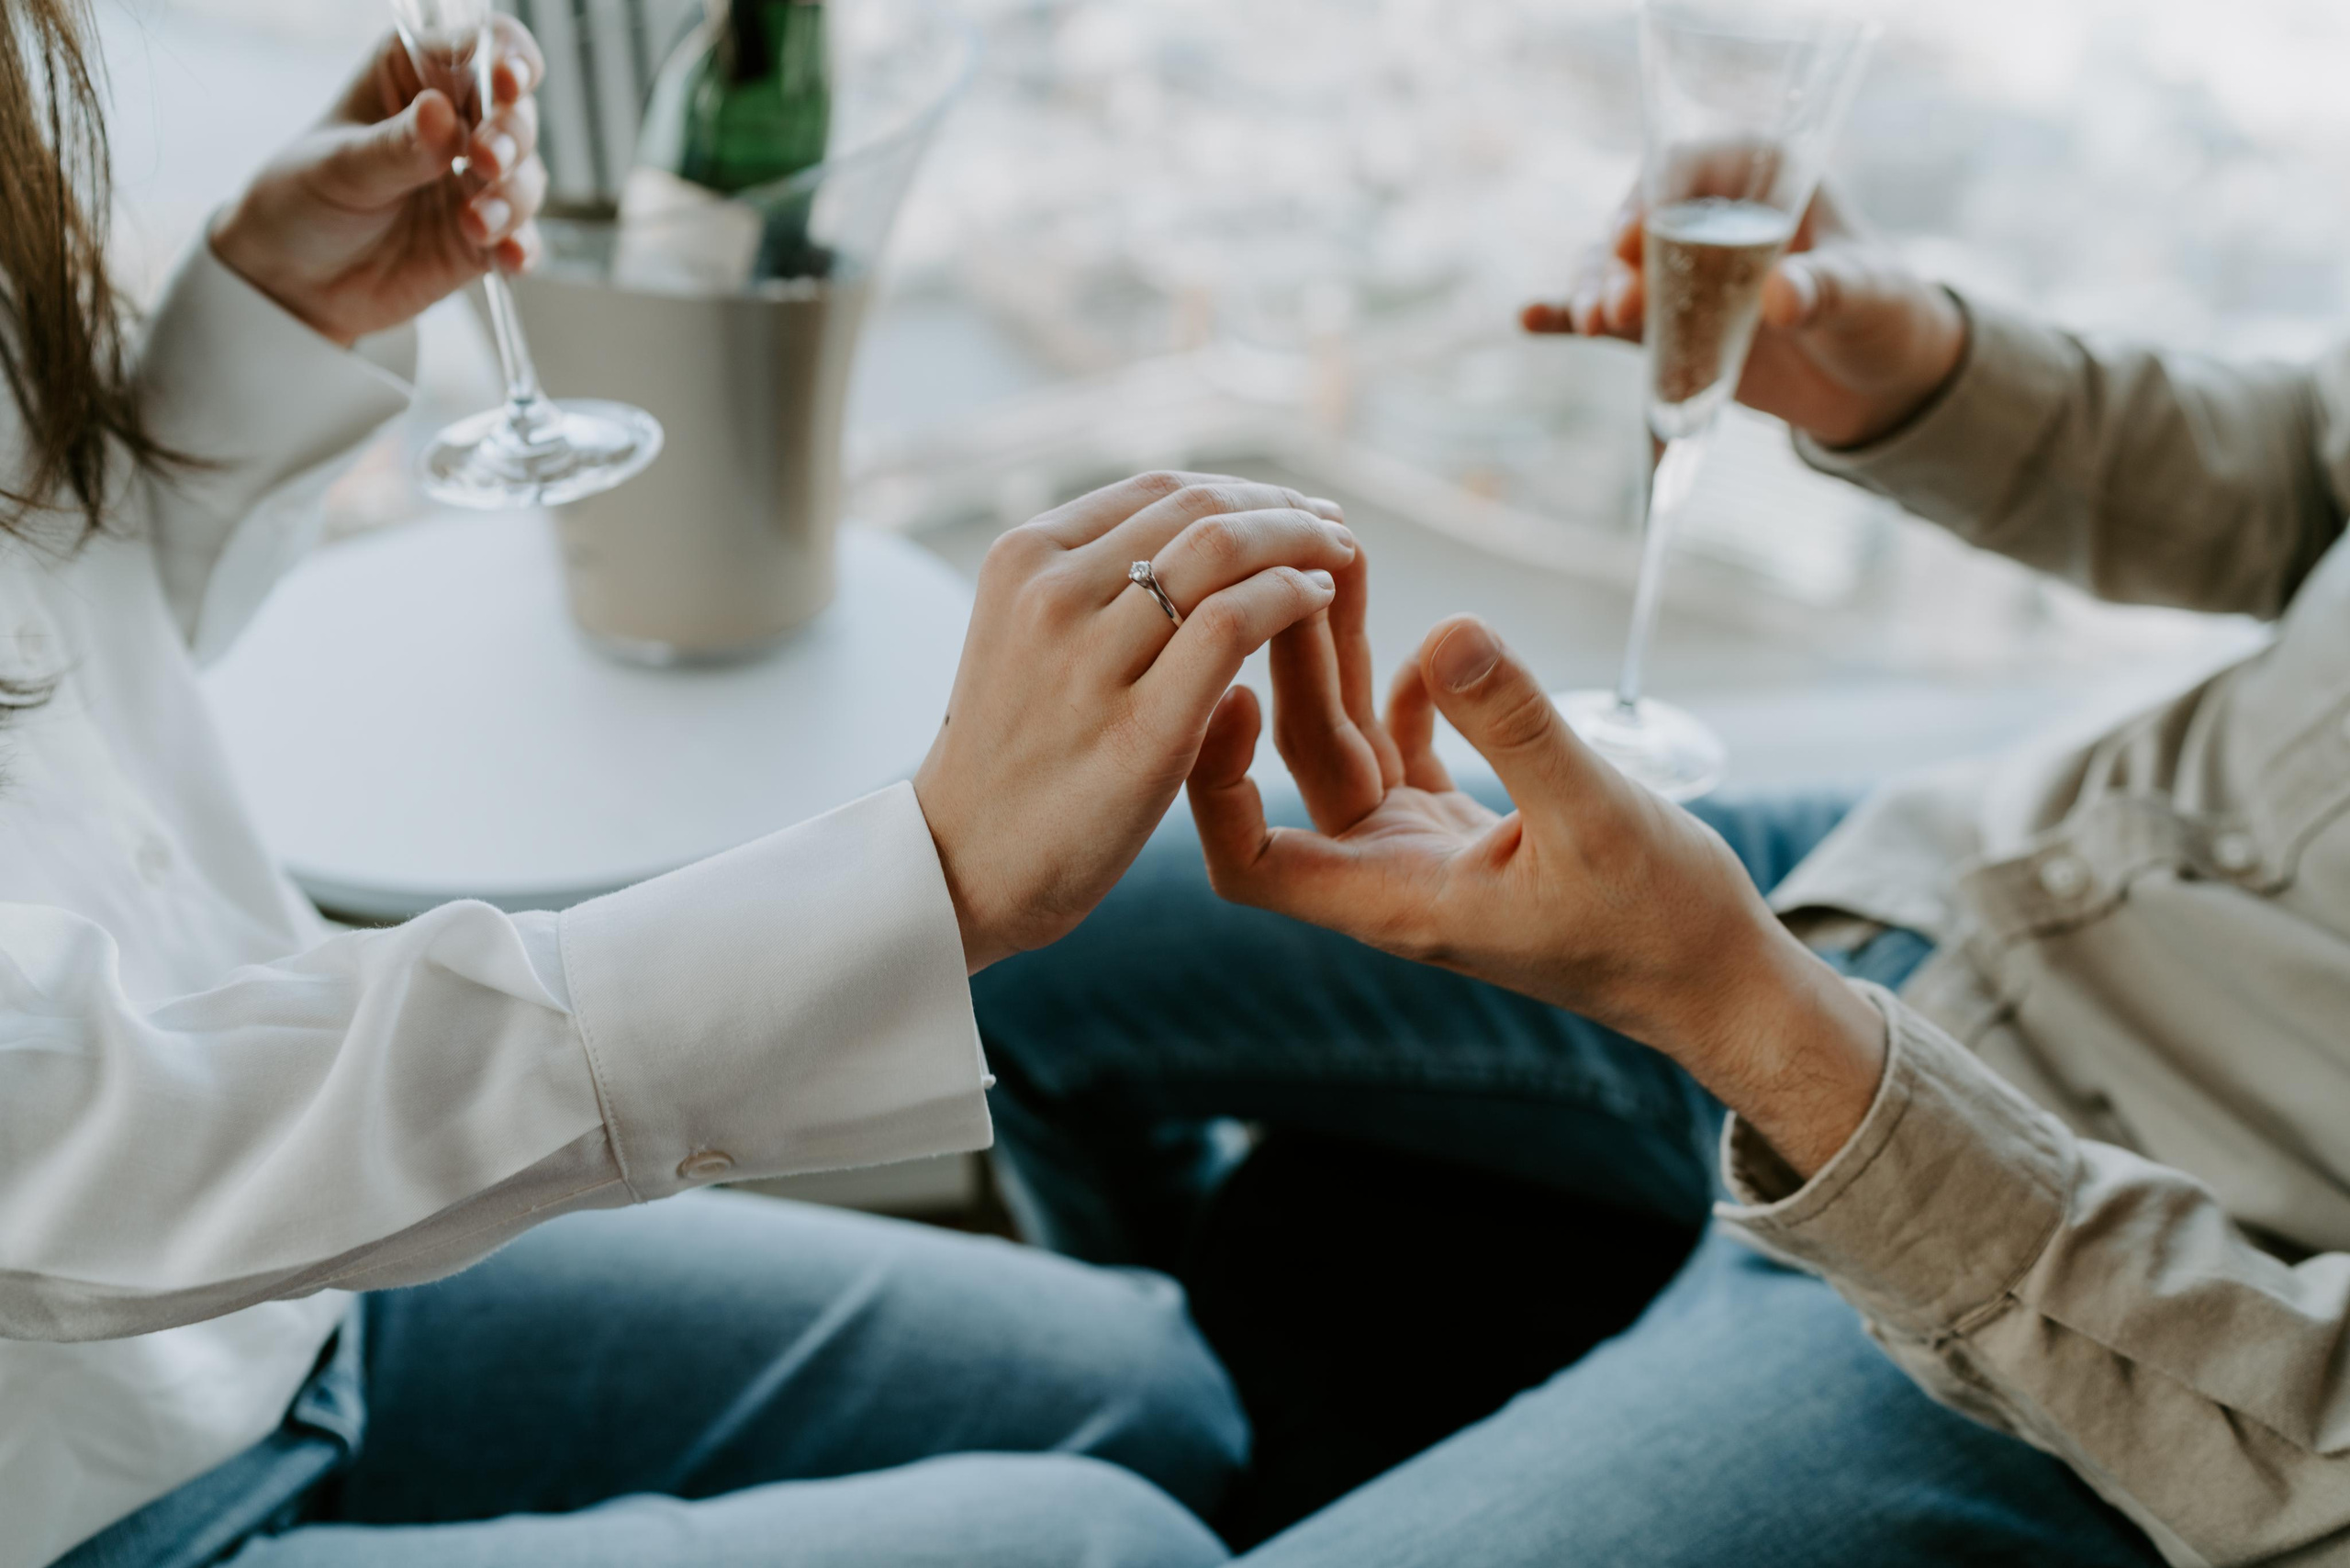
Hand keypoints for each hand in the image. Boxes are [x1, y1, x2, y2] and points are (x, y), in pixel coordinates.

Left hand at [209, 20, 548, 348]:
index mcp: (416, 76)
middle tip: (486, 162)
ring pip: (526, 176)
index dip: (507, 58)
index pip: (481, 48)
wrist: (296, 279)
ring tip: (476, 224)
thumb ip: (396, 146)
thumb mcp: (340, 167)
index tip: (507, 83)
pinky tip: (509, 258)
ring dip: (513, 197)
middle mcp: (456, 123)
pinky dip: (521, 246)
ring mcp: (474, 182)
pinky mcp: (487, 235)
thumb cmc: (304, 198)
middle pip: (515, 113)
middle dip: (511, 137)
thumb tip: (441, 112)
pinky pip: (522, 237)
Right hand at [915, 472, 1357, 973]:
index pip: (1160, 490)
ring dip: (1300, 544)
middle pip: (1198, 509)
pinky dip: (1290, 598)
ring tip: (1337, 559)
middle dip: (1282, 509)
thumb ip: (1092, 581)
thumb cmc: (1014, 753)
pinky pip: (1233, 625)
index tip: (1290, 508)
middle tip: (1331, 528)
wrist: (964, 863)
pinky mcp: (1139, 729)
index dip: (1244, 490)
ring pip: (1222, 551)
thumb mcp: (1025, 635)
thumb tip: (1192, 532)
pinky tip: (1319, 604)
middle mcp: (1050, 594)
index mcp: (1024, 559)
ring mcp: (1090, 660)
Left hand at [1186, 577, 1884, 1175]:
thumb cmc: (1661, 925)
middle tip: (1295, 567)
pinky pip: (1404, 753)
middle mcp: (1391, 877)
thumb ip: (1518, 726)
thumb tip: (1447, 630)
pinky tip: (1421, 643)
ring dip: (1340, 661)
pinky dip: (1402, 695)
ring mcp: (1424, 851)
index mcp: (1393, 899)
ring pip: (1350, 746)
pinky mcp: (1465, 830)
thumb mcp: (1596, 815)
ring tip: (1339, 562)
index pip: (1248, 861)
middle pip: (1300, 768)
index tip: (1225, 693)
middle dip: (1286, 669)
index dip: (1215, 783)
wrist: (1719, 981)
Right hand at [1523, 186, 1967, 450]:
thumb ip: (1826, 290)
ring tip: (1596, 326)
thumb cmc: (1881, 313)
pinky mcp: (1666, 325)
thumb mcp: (1867, 296)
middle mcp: (1709, 215)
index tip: (1636, 238)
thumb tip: (1781, 297)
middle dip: (1618, 260)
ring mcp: (1681, 272)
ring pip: (1617, 268)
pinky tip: (1530, 319)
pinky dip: (1567, 315)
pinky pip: (1610, 318)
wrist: (1874, 381)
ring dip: (1596, 292)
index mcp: (1762, 177)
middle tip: (1619, 309)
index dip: (1657, 196)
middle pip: (1641, 219)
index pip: (1694, 167)